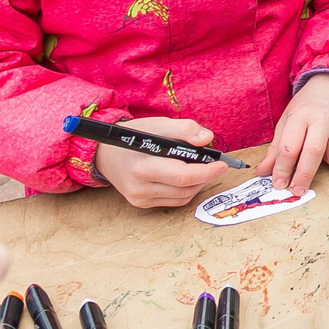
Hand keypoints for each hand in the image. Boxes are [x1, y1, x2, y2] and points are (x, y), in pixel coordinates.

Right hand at [93, 117, 231, 208]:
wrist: (106, 153)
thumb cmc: (134, 136)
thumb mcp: (158, 124)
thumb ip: (184, 129)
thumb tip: (207, 139)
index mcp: (142, 167)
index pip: (182, 176)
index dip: (206, 172)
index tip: (222, 164)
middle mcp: (139, 187)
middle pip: (184, 188)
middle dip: (205, 176)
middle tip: (215, 163)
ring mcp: (140, 199)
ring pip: (182, 197)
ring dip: (198, 184)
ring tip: (201, 168)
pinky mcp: (141, 204)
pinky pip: (173, 201)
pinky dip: (186, 190)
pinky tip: (187, 177)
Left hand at [258, 74, 328, 194]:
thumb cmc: (307, 106)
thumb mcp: (287, 121)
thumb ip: (275, 149)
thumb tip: (263, 173)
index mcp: (301, 114)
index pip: (290, 148)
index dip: (282, 170)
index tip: (279, 184)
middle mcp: (324, 116)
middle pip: (313, 154)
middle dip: (304, 177)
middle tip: (297, 190)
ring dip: (328, 160)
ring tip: (324, 146)